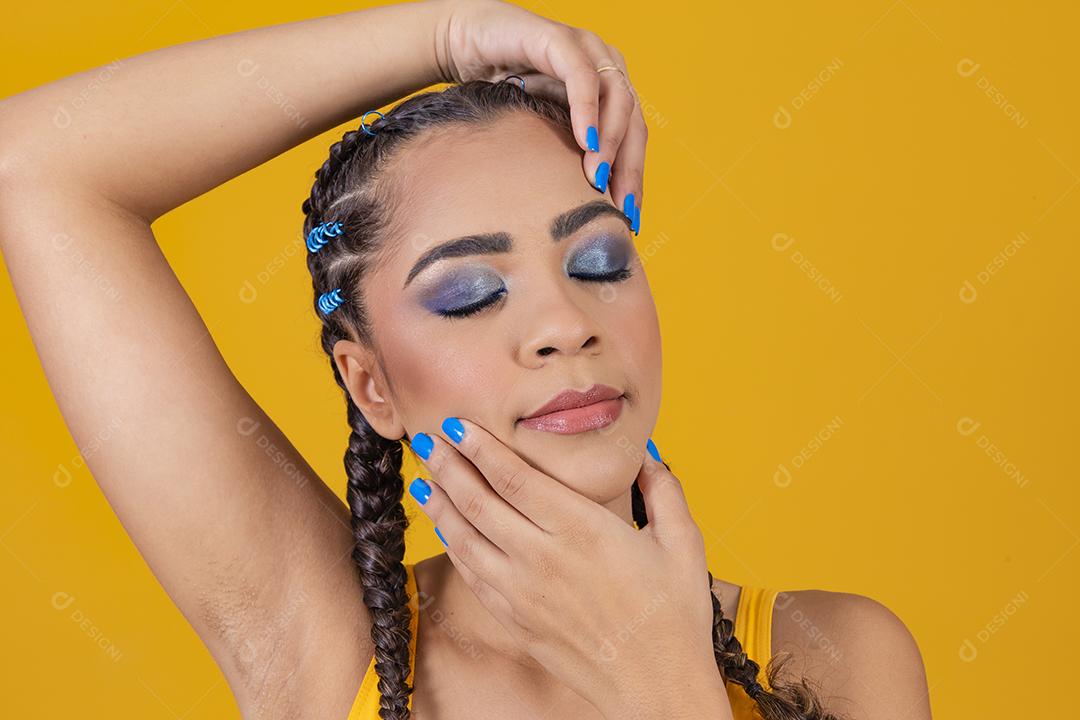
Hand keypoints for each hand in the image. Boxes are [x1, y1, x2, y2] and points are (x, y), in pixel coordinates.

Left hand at [408, 417, 724, 716]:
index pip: (514, 479)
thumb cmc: (674, 616)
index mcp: (582, 530)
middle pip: (478, 503)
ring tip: (424, 478)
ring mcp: (523, 593)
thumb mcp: (683, 544)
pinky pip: (472, 575)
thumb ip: (664, 492)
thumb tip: (649, 456)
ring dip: (440, 505)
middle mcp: (543, 558)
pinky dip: (453, 546)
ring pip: (465, 539)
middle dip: (448, 467)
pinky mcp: (516, 620)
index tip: (457, 424)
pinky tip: (446, 529)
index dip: (480, 448)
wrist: (657, 686)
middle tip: (428, 440)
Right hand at [429, 0, 645, 229]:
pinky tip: (586, 142)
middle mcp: (605, 67)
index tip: (629, 218)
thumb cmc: (502, 92)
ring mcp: (586, 49)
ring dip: (611, 142)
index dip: (634, 178)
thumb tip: (579, 214)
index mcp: (609, 91)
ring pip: (617, 98)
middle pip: (634, 122)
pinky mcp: (558, 38)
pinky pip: (581, 75)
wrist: (463, 45)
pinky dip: (587, 110)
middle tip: (620, 208)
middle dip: (629, 168)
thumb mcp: (541, 132)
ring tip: (599, 179)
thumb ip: (564, 158)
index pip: (634, 139)